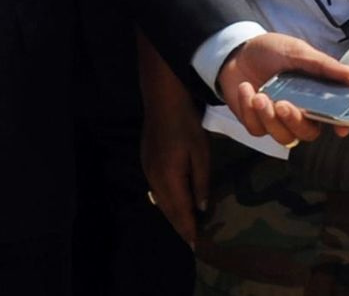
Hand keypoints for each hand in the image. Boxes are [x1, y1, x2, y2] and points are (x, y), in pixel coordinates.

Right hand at [141, 67, 210, 243]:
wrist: (162, 102)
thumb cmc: (185, 126)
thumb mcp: (200, 154)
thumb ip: (201, 183)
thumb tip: (201, 207)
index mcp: (169, 179)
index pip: (180, 212)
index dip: (189, 230)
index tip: (197, 247)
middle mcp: (155, 179)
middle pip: (168, 210)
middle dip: (180, 227)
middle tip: (193, 242)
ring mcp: (148, 171)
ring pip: (161, 201)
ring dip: (174, 215)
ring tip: (187, 227)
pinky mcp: (147, 163)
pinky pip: (158, 191)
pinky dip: (168, 202)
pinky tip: (176, 203)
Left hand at [216, 33, 348, 146]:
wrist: (236, 51)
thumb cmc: (271, 51)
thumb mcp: (297, 51)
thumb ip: (323, 65)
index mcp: (316, 96)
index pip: (336, 117)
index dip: (342, 125)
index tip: (340, 128)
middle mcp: (300, 112)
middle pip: (308, 133)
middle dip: (295, 121)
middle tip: (283, 104)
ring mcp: (278, 120)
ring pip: (283, 137)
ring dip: (270, 119)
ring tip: (259, 96)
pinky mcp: (257, 122)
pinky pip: (257, 129)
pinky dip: (249, 112)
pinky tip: (246, 90)